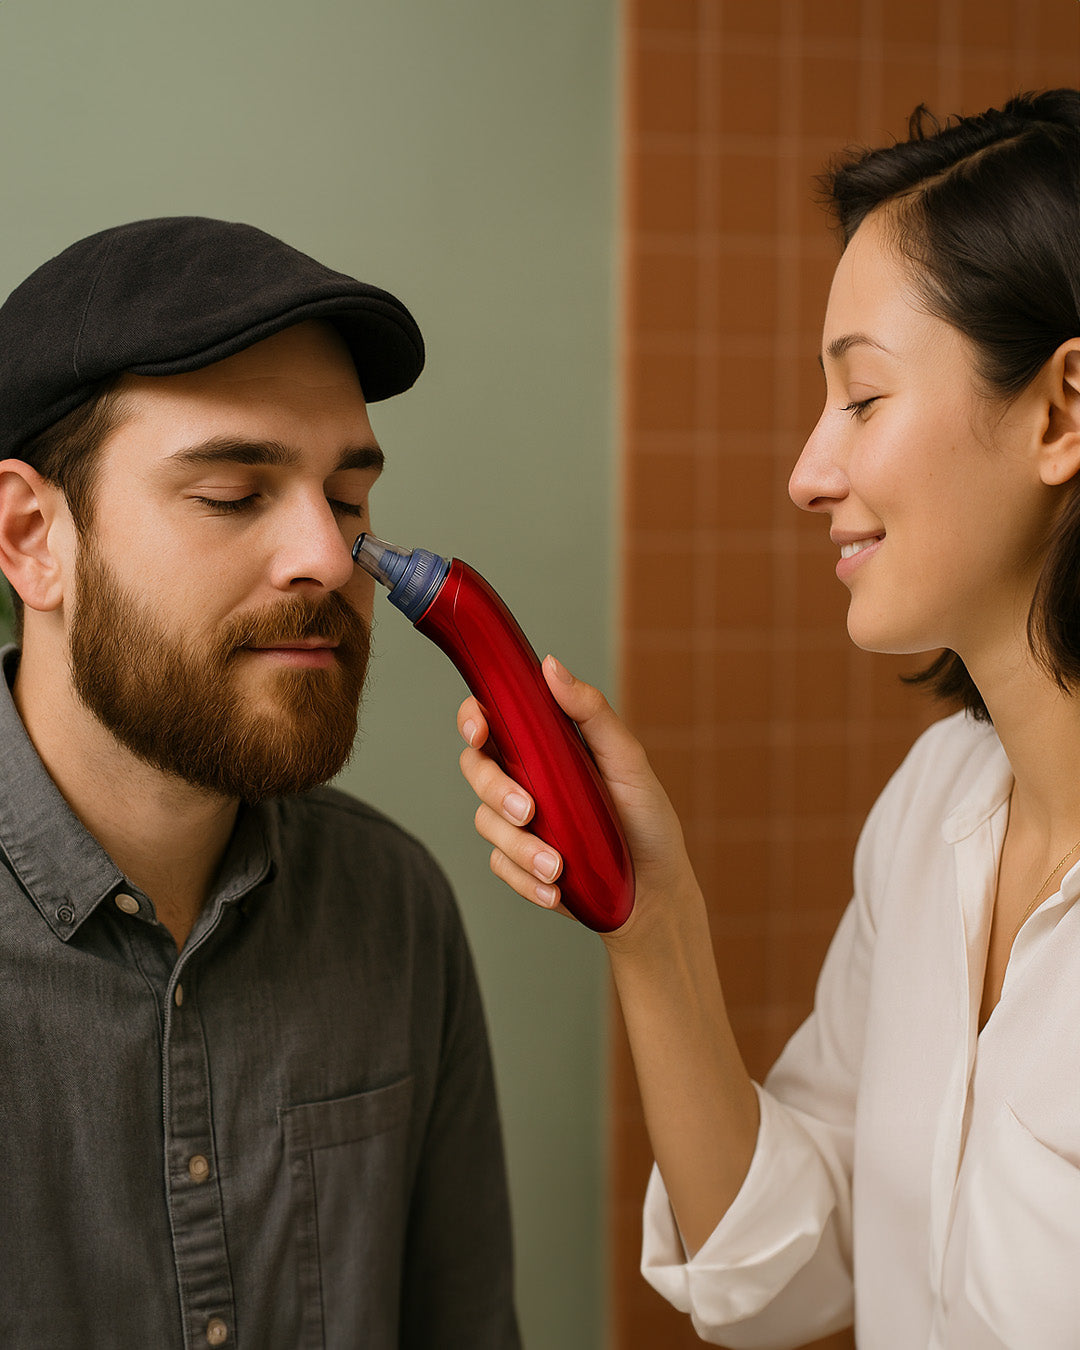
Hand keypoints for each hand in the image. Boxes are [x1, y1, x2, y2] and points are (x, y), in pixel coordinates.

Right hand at [457, 654, 699, 943]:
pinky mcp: (520, 864)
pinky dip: (525, 880)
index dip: (472, 719)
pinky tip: (553, 889)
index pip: (492, 719)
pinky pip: (501, 866)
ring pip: (486, 822)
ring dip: (519, 847)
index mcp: (545, 745)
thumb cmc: (646, 817)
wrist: (656, 890)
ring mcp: (520, 822)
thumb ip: (591, 712)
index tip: (480, 732)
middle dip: (495, 790)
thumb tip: (551, 665)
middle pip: (477, 769)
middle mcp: (525, 778)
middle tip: (529, 811)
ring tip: (557, 867)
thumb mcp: (627, 760)